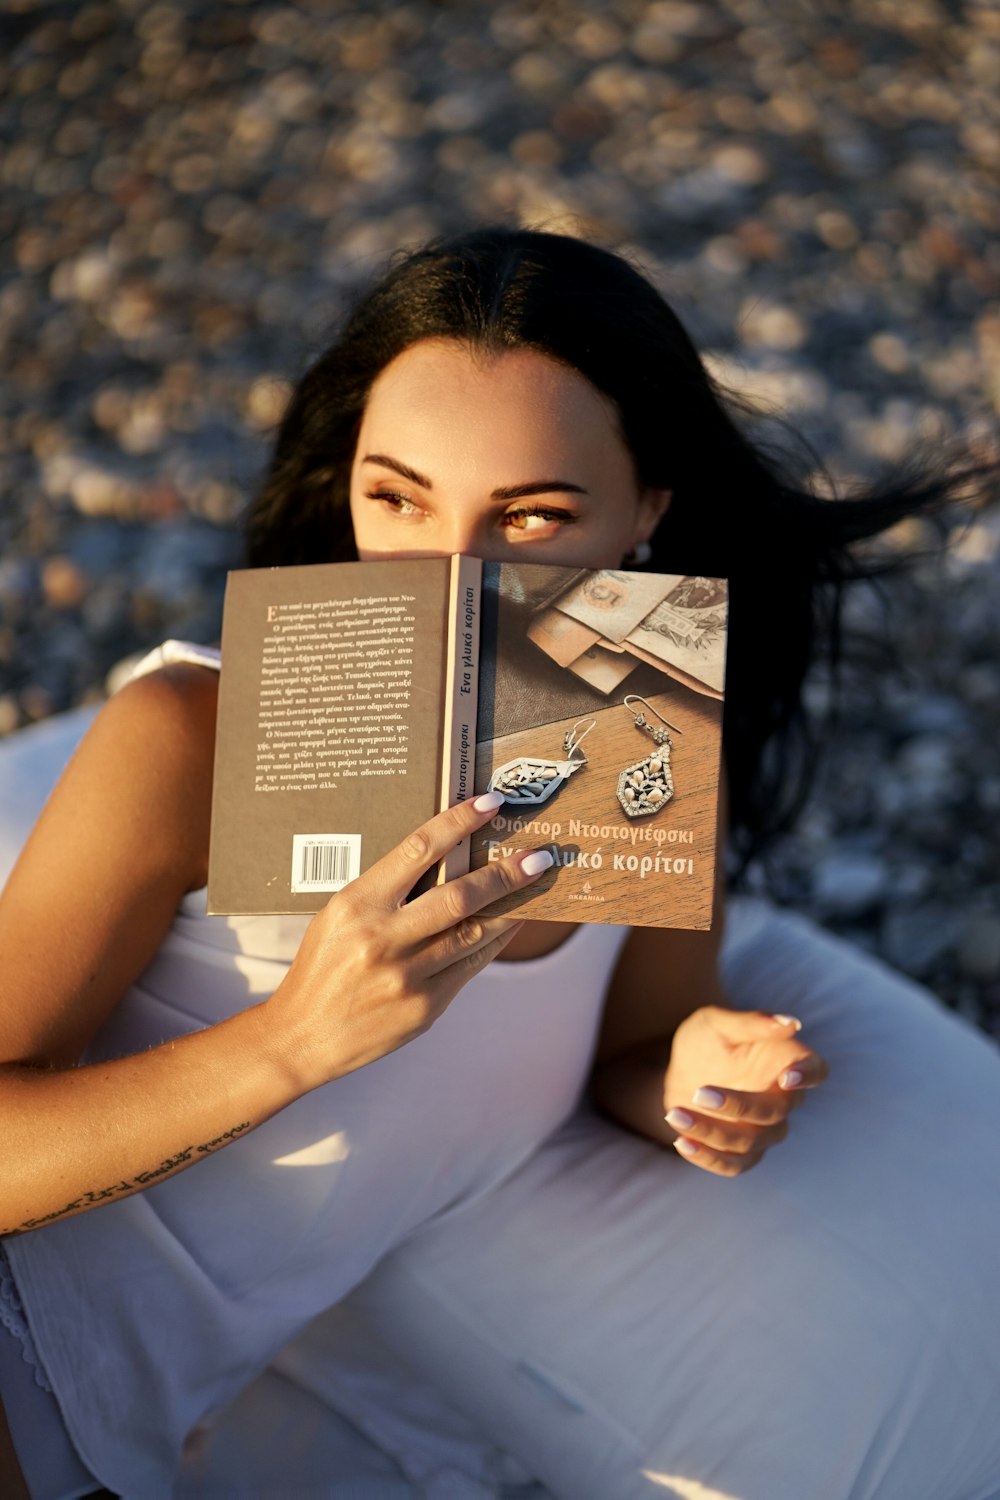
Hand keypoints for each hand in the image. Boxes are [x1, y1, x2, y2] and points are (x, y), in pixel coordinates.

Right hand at [266, 792, 549, 1091]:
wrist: (303, 1036)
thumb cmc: (323, 967)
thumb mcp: (340, 916)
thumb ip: (388, 891)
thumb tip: (449, 860)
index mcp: (357, 904)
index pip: (417, 849)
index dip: (458, 822)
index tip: (489, 804)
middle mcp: (382, 938)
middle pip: (459, 896)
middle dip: (505, 873)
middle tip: (540, 856)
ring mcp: (406, 976)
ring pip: (474, 933)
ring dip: (512, 907)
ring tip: (537, 886)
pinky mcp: (424, 1007)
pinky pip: (471, 966)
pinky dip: (496, 941)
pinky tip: (512, 924)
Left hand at [663, 1007, 826, 1176]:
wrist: (681, 1068)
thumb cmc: (707, 1040)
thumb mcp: (717, 1023)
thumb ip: (752, 1023)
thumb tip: (790, 1024)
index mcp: (787, 1061)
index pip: (816, 1070)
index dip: (808, 1076)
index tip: (787, 1077)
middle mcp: (783, 1099)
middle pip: (776, 1112)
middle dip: (738, 1106)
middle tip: (700, 1092)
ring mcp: (764, 1130)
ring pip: (751, 1142)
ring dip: (712, 1132)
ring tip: (674, 1114)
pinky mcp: (741, 1151)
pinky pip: (732, 1165)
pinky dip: (708, 1158)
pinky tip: (681, 1142)